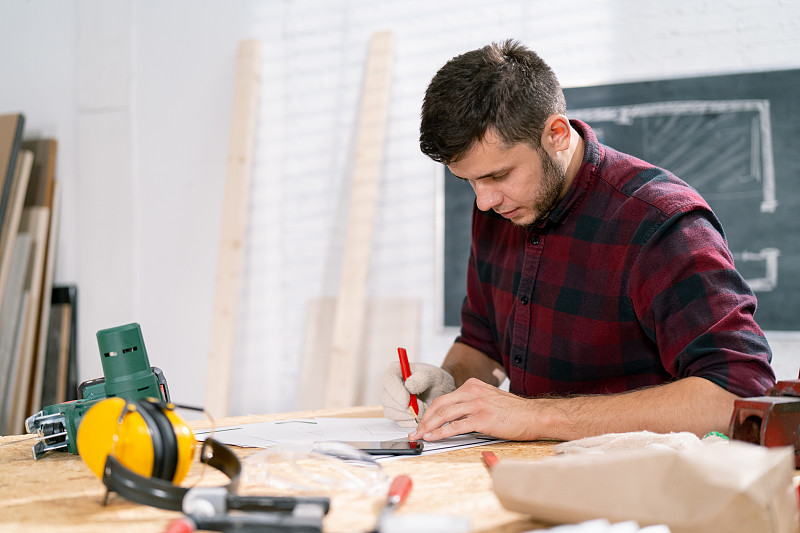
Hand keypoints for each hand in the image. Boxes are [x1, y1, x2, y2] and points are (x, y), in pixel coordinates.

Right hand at [381, 362, 455, 427]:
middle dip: (405, 407)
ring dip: (409, 415)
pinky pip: (399, 422)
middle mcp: (390, 386)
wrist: (440, 392)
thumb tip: (408, 385)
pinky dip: (411, 421)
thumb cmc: (435, 380)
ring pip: (391, 412)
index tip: (408, 401)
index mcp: (396, 370)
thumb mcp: (433, 376)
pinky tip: (421, 414)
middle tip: (422, 406)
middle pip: (387, 399)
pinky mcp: (395, 413)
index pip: (389, 380)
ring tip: (424, 408)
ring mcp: (391, 401)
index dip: (396, 392)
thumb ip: (422, 378)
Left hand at [408, 378, 541, 440]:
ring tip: (420, 435)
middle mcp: (473, 392)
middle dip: (425, 419)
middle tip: (416, 430)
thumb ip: (472, 403)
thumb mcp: (490, 399)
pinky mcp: (482, 419)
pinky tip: (433, 437)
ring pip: (444, 414)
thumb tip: (454, 416)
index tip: (423, 422)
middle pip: (440, 404)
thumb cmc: (515, 411)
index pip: (445, 398)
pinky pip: (455, 426)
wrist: (534, 416)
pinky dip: (441, 432)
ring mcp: (477, 404)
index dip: (431, 411)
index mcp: (473, 385)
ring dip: (428, 426)